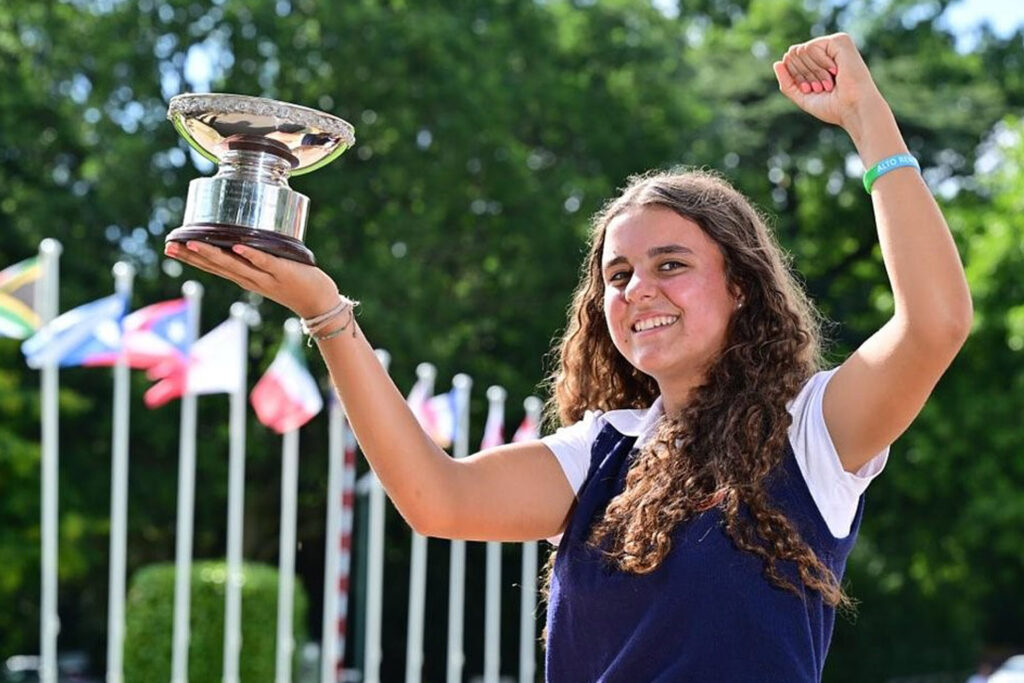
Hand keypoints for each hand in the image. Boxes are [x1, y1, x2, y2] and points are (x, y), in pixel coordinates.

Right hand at [164, 240, 342, 318]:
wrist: (319, 303)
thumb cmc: (295, 282)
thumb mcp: (268, 270)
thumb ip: (254, 257)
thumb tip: (240, 235)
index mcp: (245, 277)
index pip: (212, 267)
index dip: (190, 258)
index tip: (170, 247)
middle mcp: (250, 279)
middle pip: (216, 267)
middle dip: (192, 256)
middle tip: (170, 246)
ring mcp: (266, 277)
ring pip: (235, 266)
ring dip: (213, 254)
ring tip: (194, 243)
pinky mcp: (283, 272)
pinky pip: (264, 262)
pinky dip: (250, 255)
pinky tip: (237, 247)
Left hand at [773, 33, 886, 136]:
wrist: (852, 108)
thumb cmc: (832, 106)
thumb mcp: (802, 96)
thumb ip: (787, 82)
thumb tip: (777, 63)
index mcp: (818, 63)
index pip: (790, 60)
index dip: (797, 78)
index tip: (814, 90)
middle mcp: (825, 51)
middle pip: (793, 54)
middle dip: (803, 75)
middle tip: (822, 87)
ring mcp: (833, 44)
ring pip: (800, 50)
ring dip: (813, 73)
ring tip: (829, 82)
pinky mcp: (839, 40)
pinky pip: (811, 47)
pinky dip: (820, 65)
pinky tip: (836, 71)